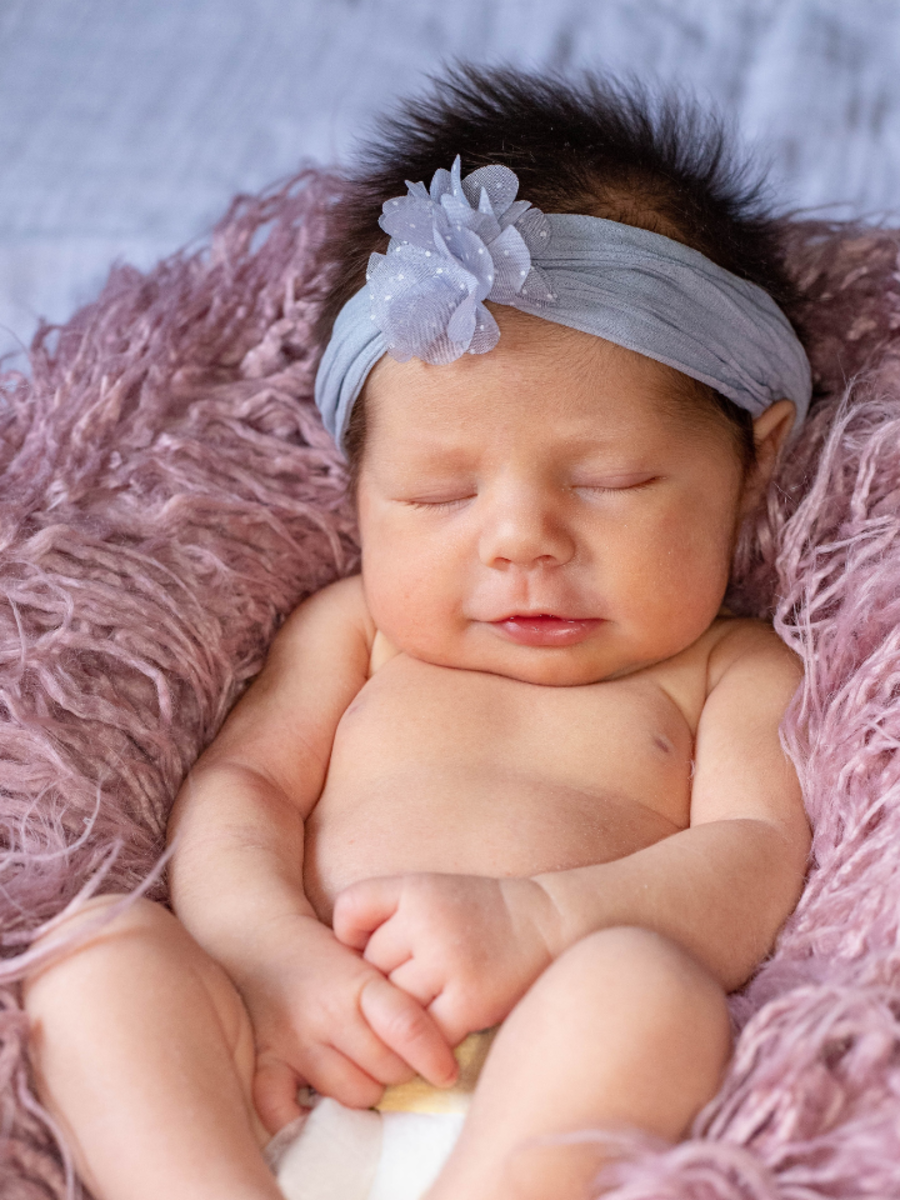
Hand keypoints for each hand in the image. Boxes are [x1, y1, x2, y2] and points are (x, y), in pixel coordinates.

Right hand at [229, 913, 456, 1132]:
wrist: (263, 939)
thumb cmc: (330, 955)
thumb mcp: (369, 961)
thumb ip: (399, 998)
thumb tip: (441, 1043)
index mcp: (356, 984)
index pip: (404, 1025)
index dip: (433, 1055)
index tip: (447, 1072)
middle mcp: (324, 1015)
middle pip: (386, 1069)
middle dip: (401, 1068)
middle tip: (396, 1056)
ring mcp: (292, 1043)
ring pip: (353, 1094)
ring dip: (366, 1089)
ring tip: (362, 1069)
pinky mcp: (264, 1062)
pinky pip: (284, 1111)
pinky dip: (303, 1118)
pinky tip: (318, 1109)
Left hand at [332, 873, 559, 1043]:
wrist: (550, 924)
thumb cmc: (480, 913)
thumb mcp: (430, 890)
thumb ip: (383, 913)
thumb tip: (338, 967)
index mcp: (415, 888)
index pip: (349, 913)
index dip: (350, 935)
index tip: (369, 947)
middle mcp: (427, 921)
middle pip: (368, 967)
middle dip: (381, 979)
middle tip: (406, 984)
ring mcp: (448, 962)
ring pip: (392, 1003)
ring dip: (401, 1012)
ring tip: (423, 1007)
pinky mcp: (470, 1002)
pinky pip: (423, 1032)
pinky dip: (426, 1038)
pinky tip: (440, 1028)